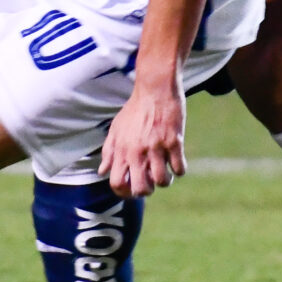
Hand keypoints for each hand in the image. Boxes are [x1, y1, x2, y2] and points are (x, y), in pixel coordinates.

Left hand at [101, 73, 186, 197]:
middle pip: (141, 189)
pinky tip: (176, 161)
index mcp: (122, 150)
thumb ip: (108, 152)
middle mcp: (137, 152)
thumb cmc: (134, 110)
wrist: (154, 90)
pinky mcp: (174, 142)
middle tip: (150, 182)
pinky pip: (179, 168)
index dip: (124, 192)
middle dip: (147, 191)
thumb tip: (102, 171)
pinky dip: (179, 169)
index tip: (131, 189)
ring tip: (165, 172)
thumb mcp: (116, 129)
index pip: (117, 183)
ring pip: (162, 181)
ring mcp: (156, 148)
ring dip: (165, 181)